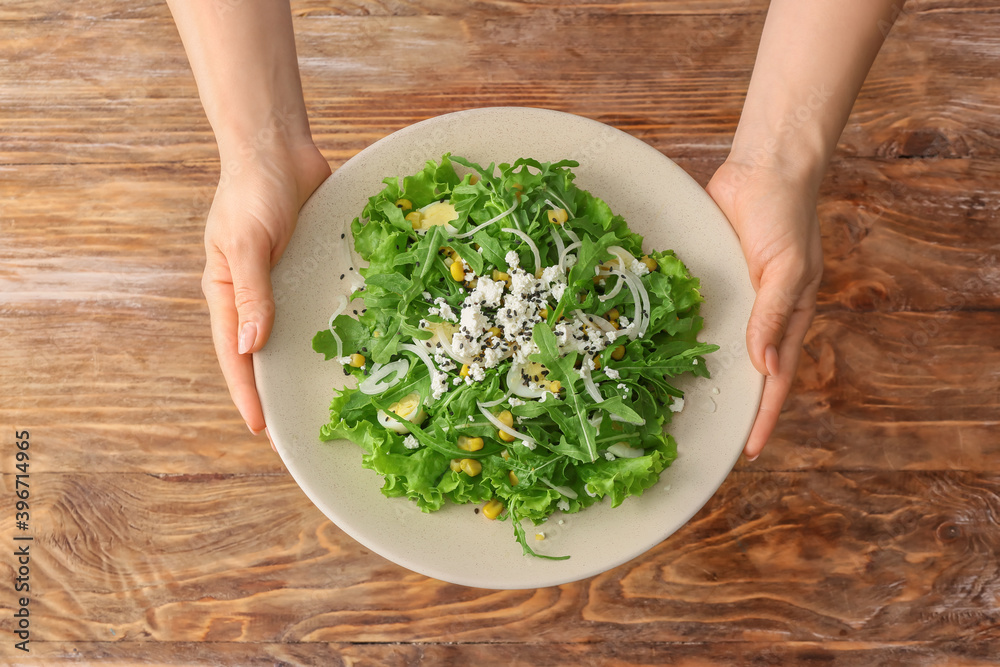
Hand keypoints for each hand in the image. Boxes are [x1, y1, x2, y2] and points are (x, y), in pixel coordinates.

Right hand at [202, 142, 330, 438]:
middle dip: (278, 388)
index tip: (262, 427)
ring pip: (294, 332)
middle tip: (300, 426)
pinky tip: (355, 346)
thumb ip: (251, 293)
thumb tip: (252, 348)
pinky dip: (333, 326)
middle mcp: (255, 295)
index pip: (236, 355)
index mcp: (227, 293)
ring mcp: (284, 283)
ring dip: (307, 362)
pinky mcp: (310, 267)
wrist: (278, 149)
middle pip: (265, 352)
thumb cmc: (251, 192)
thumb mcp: (246, 242)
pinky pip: (320, 304)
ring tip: (329, 397)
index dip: (248, 392)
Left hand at [706, 158, 822, 460]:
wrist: (762, 168)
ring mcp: (735, 298)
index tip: (749, 450)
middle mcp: (760, 314)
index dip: (764, 416)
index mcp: (787, 317)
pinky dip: (682, 333)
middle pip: (745, 371)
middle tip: (706, 438)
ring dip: (703, 373)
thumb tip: (762, 366)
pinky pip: (696, 313)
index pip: (776, 378)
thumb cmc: (784, 216)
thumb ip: (772, 316)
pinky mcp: (711, 279)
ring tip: (677, 406)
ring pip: (718, 346)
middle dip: (731, 405)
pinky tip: (658, 351)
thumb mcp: (787, 269)